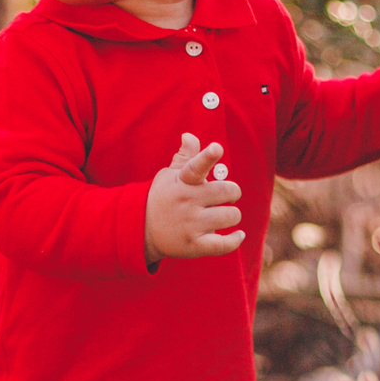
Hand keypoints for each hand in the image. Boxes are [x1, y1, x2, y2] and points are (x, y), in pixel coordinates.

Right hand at [145, 132, 243, 264]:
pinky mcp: (194, 245)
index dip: (208, 157)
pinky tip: (238, 235)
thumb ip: (186, 157)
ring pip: (231, 216)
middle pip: (228, 191)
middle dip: (231, 193)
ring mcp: (190, 224)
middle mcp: (187, 201)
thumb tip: (190, 135)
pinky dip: (235, 240)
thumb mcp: (169, 176)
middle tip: (224, 196)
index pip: (196, 166)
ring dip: (232, 215)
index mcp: (183, 181)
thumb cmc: (162, 198)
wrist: (141, 230)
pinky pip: (224, 244)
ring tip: (224, 215)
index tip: (217, 148)